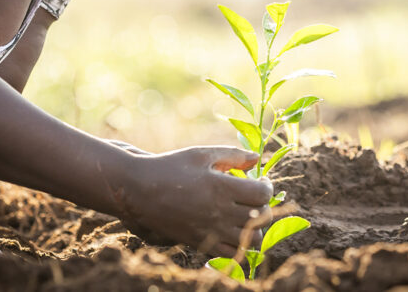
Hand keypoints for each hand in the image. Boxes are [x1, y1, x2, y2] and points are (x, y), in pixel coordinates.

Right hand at [119, 146, 272, 256]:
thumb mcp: (203, 154)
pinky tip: (234, 228)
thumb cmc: (173, 167)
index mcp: (221, 187)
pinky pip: (231, 253)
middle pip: (261, 217)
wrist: (140, 190)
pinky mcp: (200, 243)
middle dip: (264, 205)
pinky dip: (239, 244)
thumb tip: (258, 159)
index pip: (261, 194)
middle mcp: (219, 212)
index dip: (267, 186)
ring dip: (255, 227)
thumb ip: (233, 156)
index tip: (261, 180)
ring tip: (247, 214)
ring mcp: (210, 231)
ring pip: (251, 239)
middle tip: (255, 196)